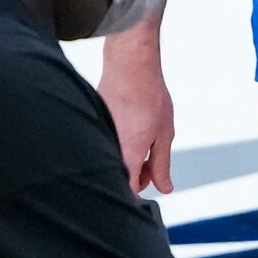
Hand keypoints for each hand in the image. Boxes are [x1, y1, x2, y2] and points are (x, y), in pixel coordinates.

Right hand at [99, 27, 174, 193]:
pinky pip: (104, 142)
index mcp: (127, 156)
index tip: (152, 178)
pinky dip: (118, 142)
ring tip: (143, 138)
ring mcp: (98, 136)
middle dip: (136, 174)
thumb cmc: (149, 99)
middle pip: (118, 175)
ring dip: (128, 157)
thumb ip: (162, 165)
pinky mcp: (92, 124)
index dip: (142, 188)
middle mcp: (108, 149)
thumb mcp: (164, 135)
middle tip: (152, 159)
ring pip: (111, 159)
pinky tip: (129, 127)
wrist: (129, 67)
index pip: (129, 189)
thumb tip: (164, 188)